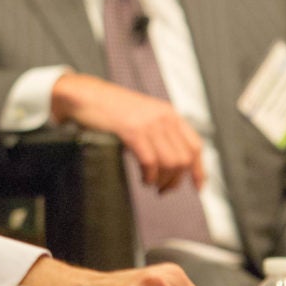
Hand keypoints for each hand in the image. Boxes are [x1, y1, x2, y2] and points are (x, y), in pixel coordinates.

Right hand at [51, 72, 204, 189]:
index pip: (195, 146)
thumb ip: (158, 133)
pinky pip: (150, 162)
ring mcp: (149, 124)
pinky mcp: (133, 131)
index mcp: (169, 114)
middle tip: (163, 189)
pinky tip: (143, 178)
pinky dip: (149, 176)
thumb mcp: (143, 116)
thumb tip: (170, 164)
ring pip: (170, 163)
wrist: (87, 96)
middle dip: (176, 180)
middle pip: (184, 159)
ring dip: (162, 180)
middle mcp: (164, 118)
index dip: (199, 169)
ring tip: (151, 184)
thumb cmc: (110, 109)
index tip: (198, 187)